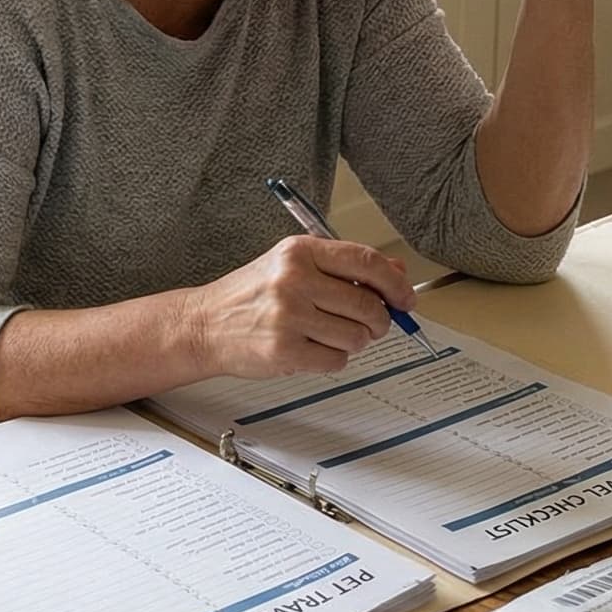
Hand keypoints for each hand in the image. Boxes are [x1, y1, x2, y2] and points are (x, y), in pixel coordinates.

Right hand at [188, 235, 414, 377]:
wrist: (205, 324)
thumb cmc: (251, 295)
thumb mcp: (293, 266)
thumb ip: (345, 267)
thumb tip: (396, 272)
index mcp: (299, 252)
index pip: (365, 261)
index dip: (395, 283)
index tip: (405, 298)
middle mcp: (294, 280)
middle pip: (367, 304)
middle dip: (378, 320)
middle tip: (370, 324)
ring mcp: (288, 316)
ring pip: (356, 336)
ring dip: (353, 341)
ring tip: (329, 334)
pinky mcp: (285, 350)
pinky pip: (336, 360)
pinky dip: (332, 359)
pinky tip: (312, 348)